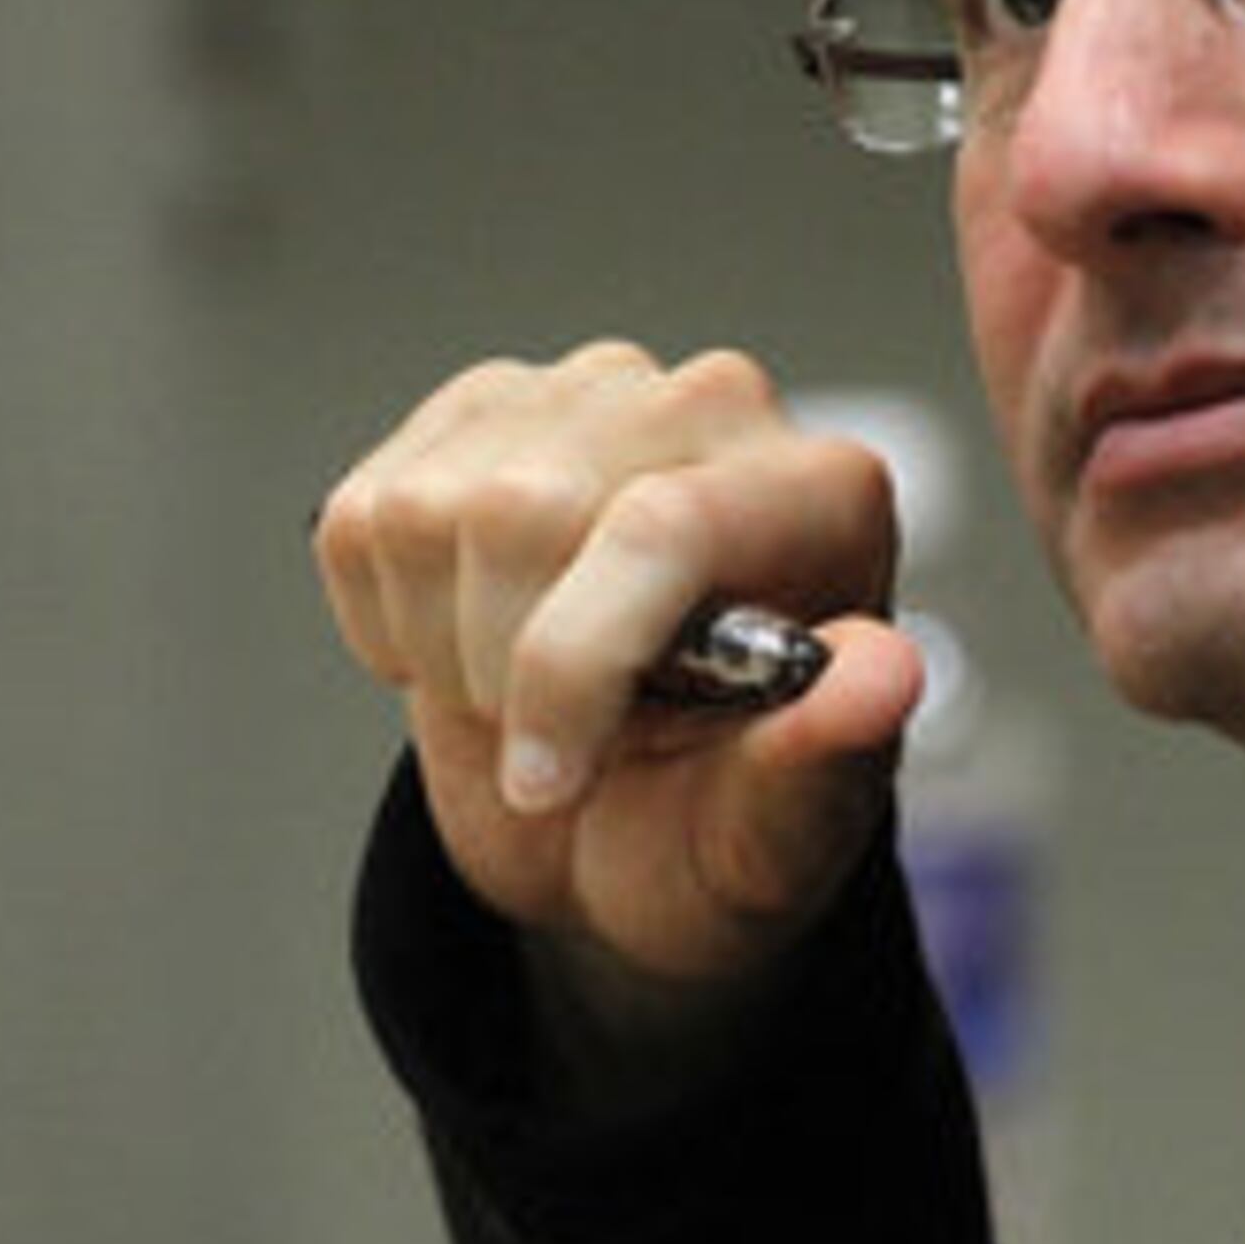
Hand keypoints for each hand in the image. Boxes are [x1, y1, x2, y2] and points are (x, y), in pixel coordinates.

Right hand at [312, 343, 924, 1069]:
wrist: (616, 826)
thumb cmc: (712, 830)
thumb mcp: (776, 847)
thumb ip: (825, 766)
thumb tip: (882, 677)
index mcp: (822, 497)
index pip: (662, 527)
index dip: (572, 667)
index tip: (548, 785)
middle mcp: (712, 409)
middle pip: (523, 510)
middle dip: (503, 670)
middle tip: (553, 753)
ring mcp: (584, 396)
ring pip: (427, 511)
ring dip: (442, 650)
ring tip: (517, 698)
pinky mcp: (474, 415)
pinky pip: (363, 517)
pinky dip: (384, 622)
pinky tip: (463, 646)